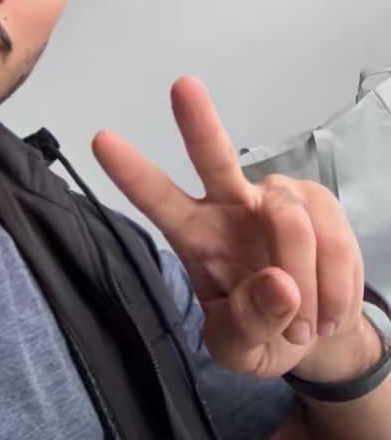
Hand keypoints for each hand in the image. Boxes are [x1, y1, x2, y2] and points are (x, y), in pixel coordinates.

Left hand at [93, 77, 367, 380]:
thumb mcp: (243, 353)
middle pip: (212, 157)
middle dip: (198, 122)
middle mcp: (227, 206)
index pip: (158, 200)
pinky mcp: (317, 201)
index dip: (131, 172)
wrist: (316, 334)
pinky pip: (333, 234)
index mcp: (194, 236)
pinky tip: (329, 300)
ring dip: (308, 279)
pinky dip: (338, 279)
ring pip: (291, 220)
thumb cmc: (262, 334)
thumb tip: (279, 285)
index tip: (101, 140)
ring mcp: (274, 200)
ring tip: (306, 317)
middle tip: (182, 86)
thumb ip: (251, 324)